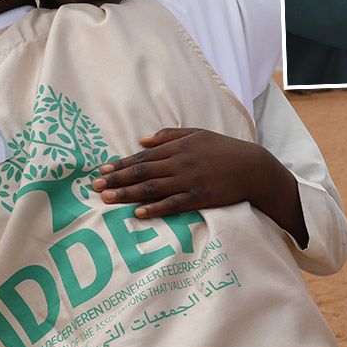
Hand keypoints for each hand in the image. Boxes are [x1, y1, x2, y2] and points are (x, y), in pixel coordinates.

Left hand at [92, 128, 305, 243]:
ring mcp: (188, 181)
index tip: (101, 169)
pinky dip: (155, 209)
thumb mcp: (196, 134)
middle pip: (141, 171)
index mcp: (176, 147)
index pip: (142, 156)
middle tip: (94, 185)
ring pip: (151, 188)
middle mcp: (178, 163)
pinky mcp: (198, 198)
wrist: (252, 167)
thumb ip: (169, 135)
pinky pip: (172, 205)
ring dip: (127, 194)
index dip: (120, 163)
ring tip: (107, 199)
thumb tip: (142, 139)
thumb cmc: (223, 149)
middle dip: (116, 179)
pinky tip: (138, 213)